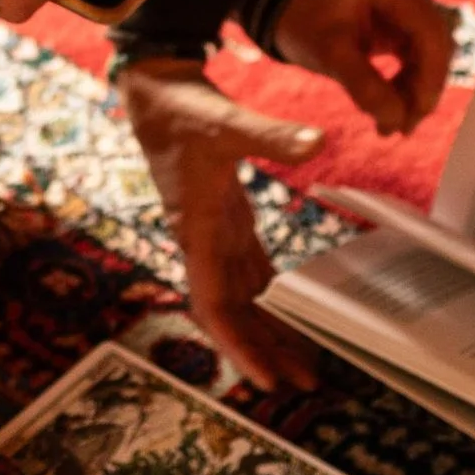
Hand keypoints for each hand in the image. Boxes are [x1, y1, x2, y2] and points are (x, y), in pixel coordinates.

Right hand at [115, 57, 317, 390]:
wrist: (155, 89)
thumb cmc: (182, 108)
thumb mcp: (226, 120)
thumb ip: (272, 134)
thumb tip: (319, 142)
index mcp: (197, 229)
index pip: (216, 305)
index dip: (240, 346)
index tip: (266, 379)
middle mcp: (202, 242)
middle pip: (233, 313)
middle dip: (264, 350)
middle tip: (305, 384)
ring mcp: (213, 233)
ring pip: (242, 297)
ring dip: (269, 329)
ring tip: (305, 362)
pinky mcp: (225, 219)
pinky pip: (248, 271)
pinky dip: (270, 295)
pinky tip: (291, 311)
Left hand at [269, 0, 451, 136]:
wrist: (290, 6)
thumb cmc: (304, 22)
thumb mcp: (328, 54)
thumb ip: (363, 86)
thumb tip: (398, 120)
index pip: (430, 31)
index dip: (430, 78)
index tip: (415, 115)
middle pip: (435, 42)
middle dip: (421, 89)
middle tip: (400, 128)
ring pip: (431, 51)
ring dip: (415, 90)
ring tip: (389, 125)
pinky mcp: (410, 11)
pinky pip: (421, 52)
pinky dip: (409, 81)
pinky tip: (390, 107)